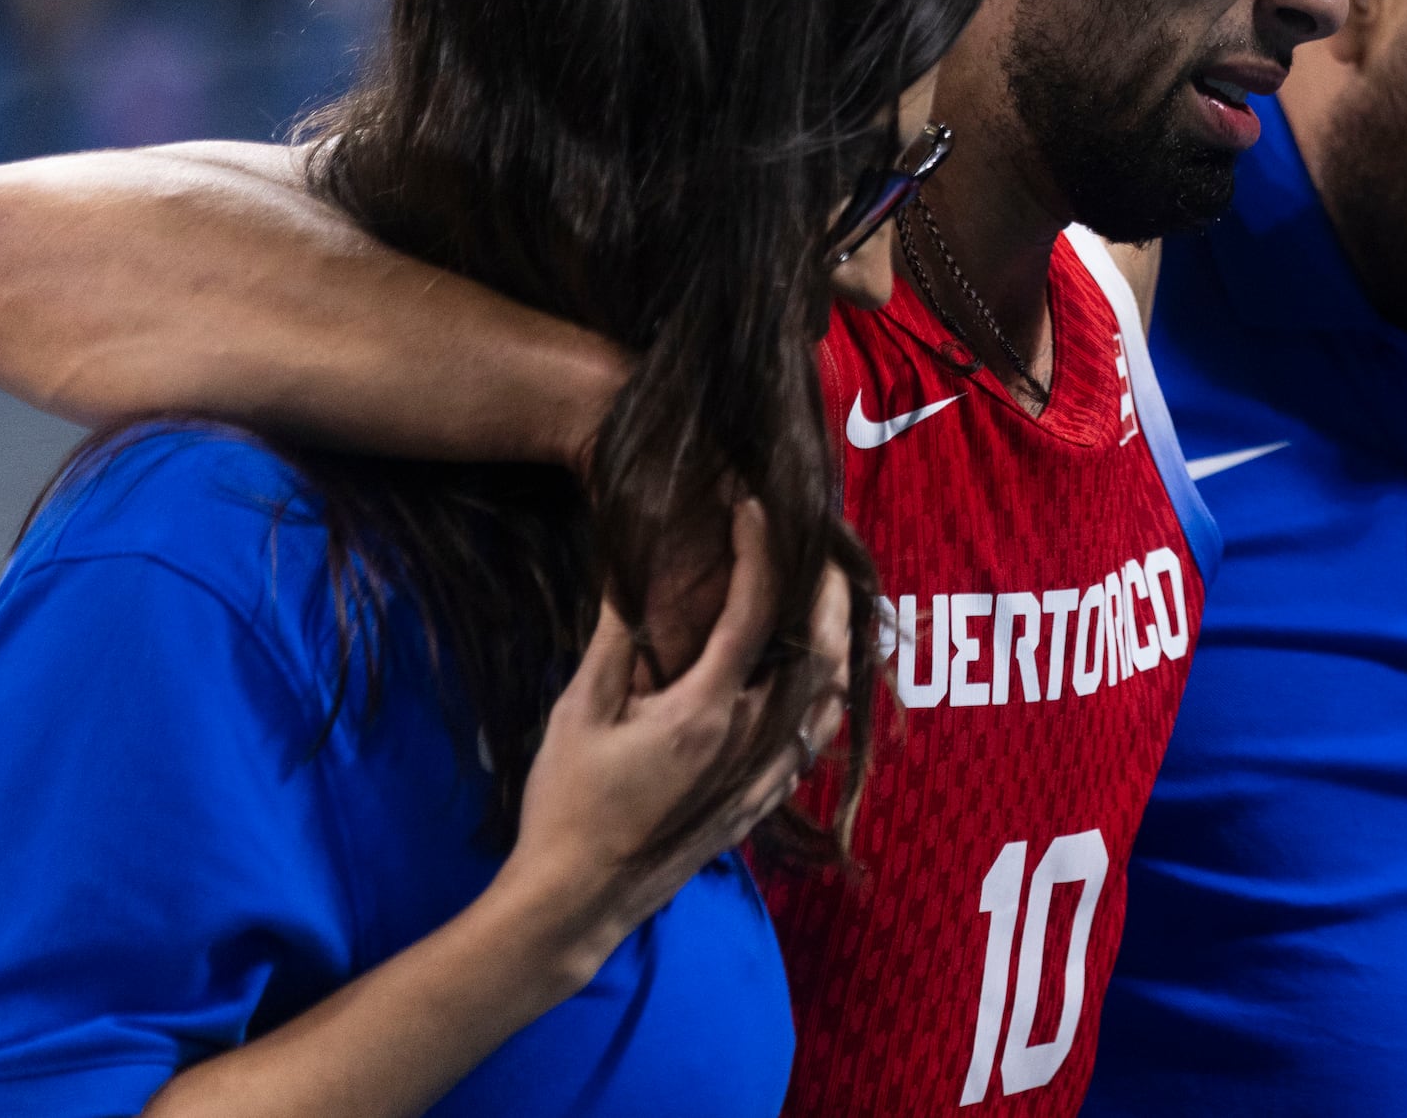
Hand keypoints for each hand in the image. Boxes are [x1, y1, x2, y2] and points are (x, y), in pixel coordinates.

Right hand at [489, 501, 850, 993]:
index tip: (750, 506)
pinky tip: (818, 681)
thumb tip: (631, 570)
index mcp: (708, 710)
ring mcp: (763, 777)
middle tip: (818, 545)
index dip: (757, 551)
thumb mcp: (581, 711)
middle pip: (819, 652)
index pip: (753, 612)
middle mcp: (752, 741)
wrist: (576, 900)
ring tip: (830, 601)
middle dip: (827, 591)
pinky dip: (827, 698)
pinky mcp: (760, 803)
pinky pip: (814, 741)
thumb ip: (616, 639)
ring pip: (830, 700)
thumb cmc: (567, 803)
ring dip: (839, 643)